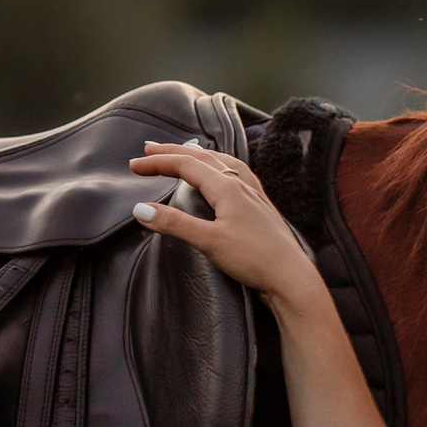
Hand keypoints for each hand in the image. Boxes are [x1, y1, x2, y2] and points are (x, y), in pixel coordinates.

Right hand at [129, 142, 323, 306]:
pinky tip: (226, 174)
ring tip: (185, 152)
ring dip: (200, 156)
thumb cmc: (255, 259)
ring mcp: (255, 195)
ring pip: (223, 163)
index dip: (157, 163)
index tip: (133, 166)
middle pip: (203, 158)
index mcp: (227, 187)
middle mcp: (242, 185)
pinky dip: (223, 167)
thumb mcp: (208, 241)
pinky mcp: (262, 208)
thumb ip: (174, 223)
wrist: (292, 278)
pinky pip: (239, 175)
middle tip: (150, 149)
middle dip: (174, 152)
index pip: (185, 165)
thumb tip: (140, 209)